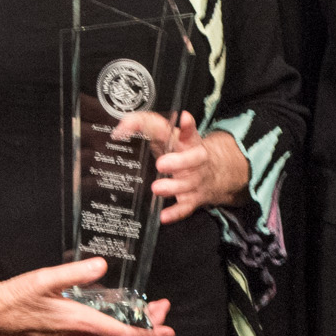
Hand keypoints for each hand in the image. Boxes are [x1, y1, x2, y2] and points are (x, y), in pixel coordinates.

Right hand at [0, 243, 172, 335]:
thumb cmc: (16, 297)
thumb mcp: (43, 279)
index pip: (122, 334)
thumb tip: (102, 265)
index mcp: (78, 323)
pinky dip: (114, 327)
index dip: (147, 331)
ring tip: (147, 311)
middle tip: (162, 309)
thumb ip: (74, 273)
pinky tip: (116, 315)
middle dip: (145, 326)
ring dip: (131, 326)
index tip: (166, 327)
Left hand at [124, 112, 248, 222]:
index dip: (188, 126)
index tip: (185, 119)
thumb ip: (144, 126)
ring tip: (156, 188)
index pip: (189, 131)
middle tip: (161, 164)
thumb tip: (120, 128)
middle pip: (195, 158)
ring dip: (173, 187)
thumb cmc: (181, 152)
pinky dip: (175, 213)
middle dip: (179, 161)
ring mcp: (196, 180)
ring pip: (189, 184)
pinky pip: (186, 207)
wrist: (215, 172)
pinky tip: (164, 216)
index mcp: (189, 142)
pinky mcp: (193, 198)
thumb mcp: (168, 136)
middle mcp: (196, 160)